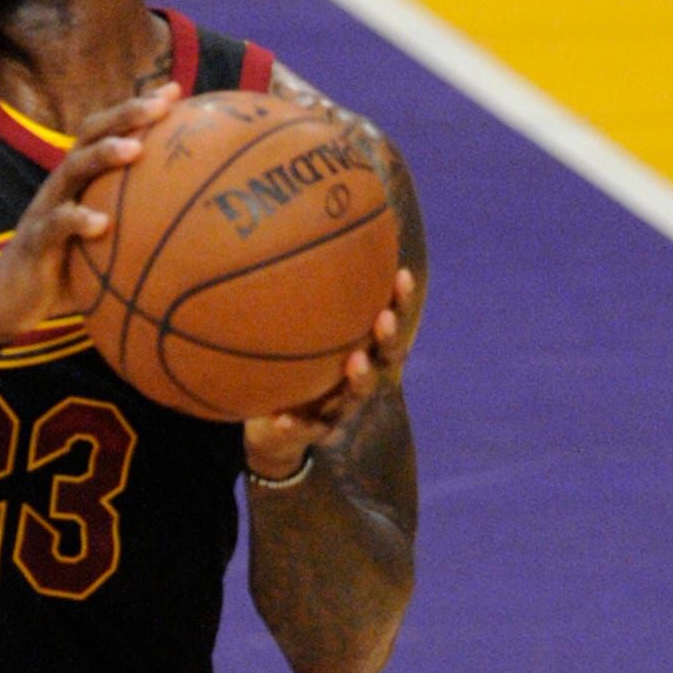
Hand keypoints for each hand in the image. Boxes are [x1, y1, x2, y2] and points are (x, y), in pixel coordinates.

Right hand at [0, 85, 178, 354]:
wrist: (8, 301)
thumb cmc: (66, 269)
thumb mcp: (103, 242)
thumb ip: (135, 226)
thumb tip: (193, 231)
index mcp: (79, 179)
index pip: (106, 132)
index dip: (135, 109)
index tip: (174, 92)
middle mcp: (61, 185)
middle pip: (89, 135)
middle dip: (125, 115)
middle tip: (161, 105)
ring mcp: (45, 210)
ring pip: (71, 170)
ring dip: (102, 155)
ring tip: (134, 150)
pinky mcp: (33, 242)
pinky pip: (53, 226)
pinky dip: (75, 220)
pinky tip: (100, 224)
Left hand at [243, 267, 416, 477]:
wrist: (271, 429)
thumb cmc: (288, 367)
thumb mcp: (293, 331)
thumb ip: (299, 296)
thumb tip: (301, 239)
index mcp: (360, 351)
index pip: (388, 322)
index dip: (400, 302)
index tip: (401, 275)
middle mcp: (356, 379)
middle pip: (385, 358)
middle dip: (388, 337)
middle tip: (383, 318)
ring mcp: (337, 408)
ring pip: (355, 394)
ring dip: (359, 378)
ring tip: (355, 362)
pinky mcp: (309, 433)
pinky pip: (303, 430)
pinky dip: (294, 426)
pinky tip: (282, 420)